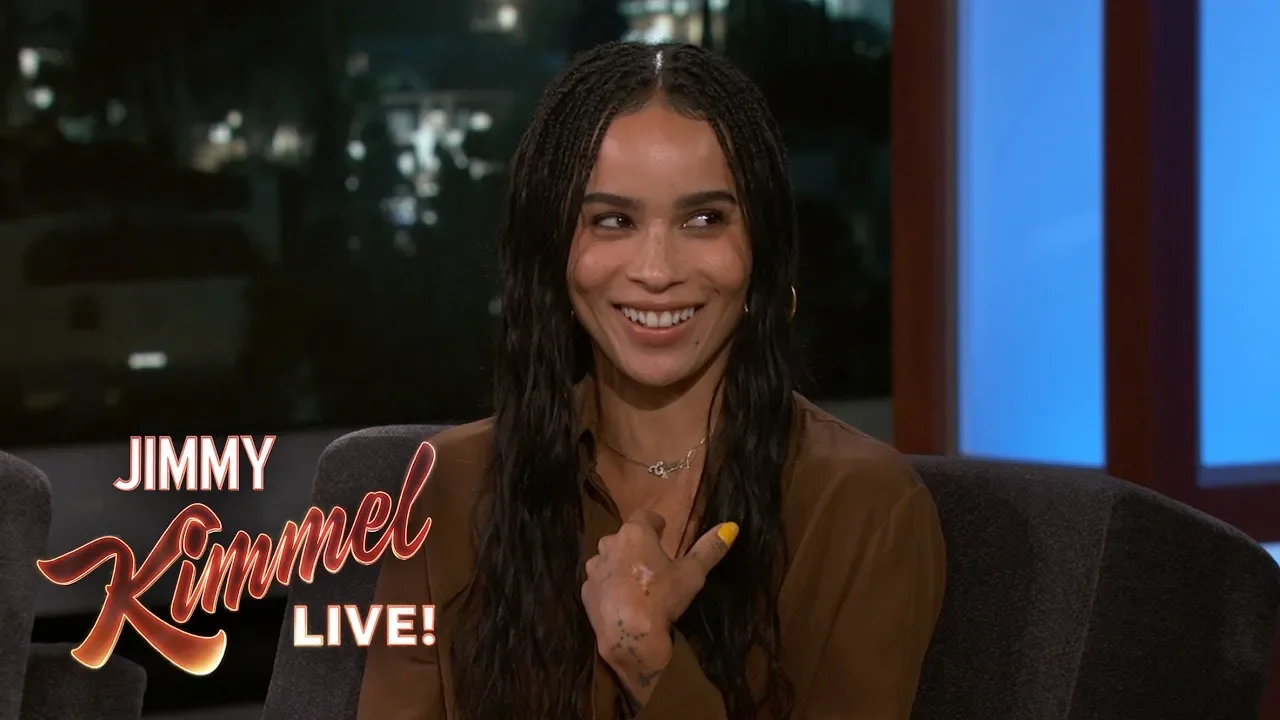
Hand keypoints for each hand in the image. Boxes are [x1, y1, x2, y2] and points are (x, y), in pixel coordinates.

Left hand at [581, 509, 737, 702]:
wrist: (630, 637)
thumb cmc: (663, 598)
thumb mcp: (693, 573)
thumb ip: (709, 548)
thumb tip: (731, 526)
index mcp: (635, 533)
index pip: (644, 516)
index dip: (654, 522)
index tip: (662, 530)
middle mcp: (609, 545)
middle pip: (624, 537)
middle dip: (637, 544)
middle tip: (653, 560)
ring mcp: (594, 569)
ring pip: (608, 559)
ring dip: (620, 564)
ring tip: (636, 581)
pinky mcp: (586, 592)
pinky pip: (599, 582)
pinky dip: (609, 586)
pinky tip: (622, 600)